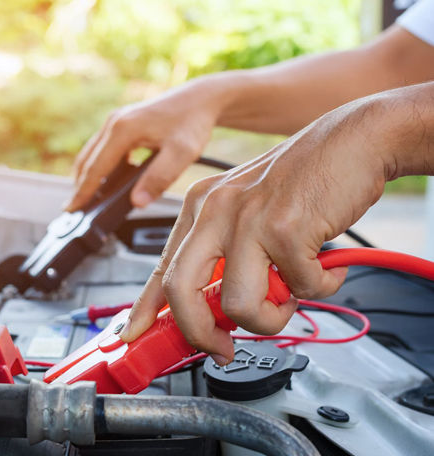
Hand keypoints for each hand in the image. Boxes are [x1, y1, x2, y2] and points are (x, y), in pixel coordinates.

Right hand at [64, 79, 224, 210]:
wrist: (202, 98)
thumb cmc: (193, 123)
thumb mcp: (182, 153)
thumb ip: (159, 178)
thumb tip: (136, 202)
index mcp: (122, 130)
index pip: (96, 168)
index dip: (83, 191)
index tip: (72, 209)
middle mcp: (114, 122)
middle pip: (87, 160)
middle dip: (79, 186)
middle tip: (74, 210)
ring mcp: (116, 120)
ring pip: (92, 153)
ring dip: (87, 175)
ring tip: (86, 199)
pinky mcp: (122, 121)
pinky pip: (102, 147)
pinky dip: (98, 165)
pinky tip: (106, 181)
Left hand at [119, 95, 393, 363]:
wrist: (354, 139)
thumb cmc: (305, 179)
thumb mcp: (248, 209)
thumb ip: (228, 252)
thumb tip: (220, 308)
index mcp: (200, 207)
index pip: (162, 267)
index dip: (144, 308)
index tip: (132, 334)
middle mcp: (215, 210)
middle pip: (181, 291)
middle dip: (199, 333)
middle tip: (222, 348)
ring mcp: (248, 218)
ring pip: (239, 304)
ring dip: (272, 317)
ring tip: (294, 294)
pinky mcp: (285, 228)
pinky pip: (300, 289)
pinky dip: (321, 286)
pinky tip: (328, 265)